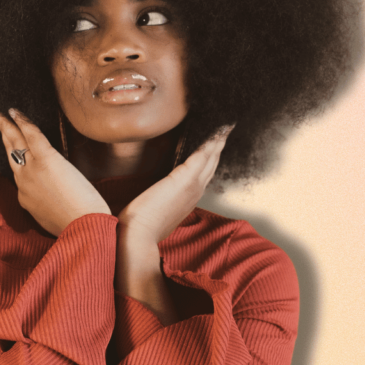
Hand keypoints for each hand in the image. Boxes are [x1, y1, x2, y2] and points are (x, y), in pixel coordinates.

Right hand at [0, 109, 110, 235]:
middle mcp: (23, 183)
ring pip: (15, 142)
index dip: (18, 158)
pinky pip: (31, 135)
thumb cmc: (79, 226)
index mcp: (26, 198)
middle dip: (1, 134)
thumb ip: (48, 208)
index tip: (14, 145)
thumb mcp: (54, 221)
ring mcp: (32, 171)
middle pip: (9, 152)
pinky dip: (22, 122)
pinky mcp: (46, 160)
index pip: (19, 173)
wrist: (85, 229)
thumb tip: (54, 201)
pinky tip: (16, 113)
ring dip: (6, 124)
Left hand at [117, 126, 233, 244]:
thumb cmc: (144, 227)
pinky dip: (209, 145)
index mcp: (189, 199)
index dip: (211, 161)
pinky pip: (201, 157)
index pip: (204, 175)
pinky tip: (214, 135)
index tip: (214, 148)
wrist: (139, 235)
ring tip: (224, 128)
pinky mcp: (182, 179)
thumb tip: (158, 195)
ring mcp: (191, 186)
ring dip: (218, 143)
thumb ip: (163, 200)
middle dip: (219, 148)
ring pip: (210, 159)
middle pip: (212, 165)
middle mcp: (195, 192)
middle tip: (225, 132)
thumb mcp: (159, 212)